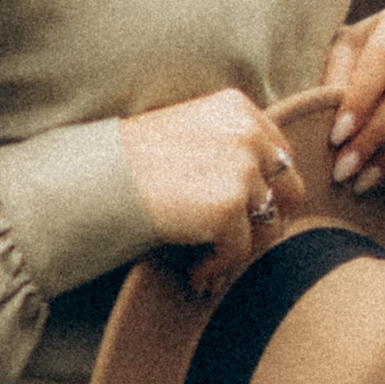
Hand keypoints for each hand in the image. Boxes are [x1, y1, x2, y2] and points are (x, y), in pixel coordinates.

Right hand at [120, 89, 306, 300]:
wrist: (95, 180)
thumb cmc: (130, 162)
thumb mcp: (190, 133)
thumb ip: (230, 147)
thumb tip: (267, 192)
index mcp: (239, 109)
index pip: (281, 155)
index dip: (268, 190)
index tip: (245, 214)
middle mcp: (248, 134)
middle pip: (290, 189)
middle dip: (269, 220)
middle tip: (240, 243)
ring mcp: (242, 169)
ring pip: (269, 224)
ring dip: (242, 248)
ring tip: (211, 262)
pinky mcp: (230, 207)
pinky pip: (240, 251)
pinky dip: (218, 267)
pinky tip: (195, 274)